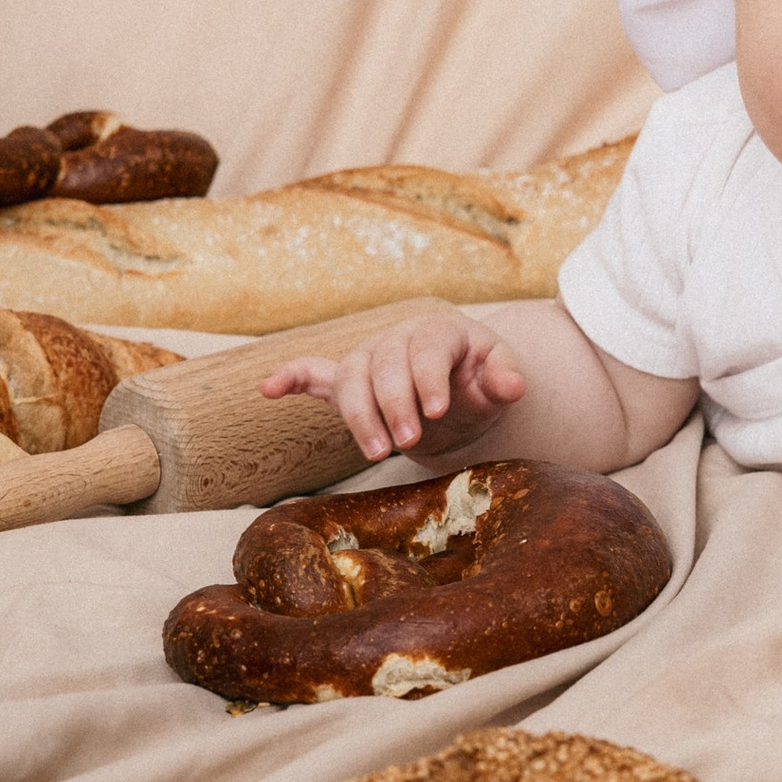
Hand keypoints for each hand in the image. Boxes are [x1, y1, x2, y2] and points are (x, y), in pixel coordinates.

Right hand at [259, 311, 526, 462]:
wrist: (458, 393)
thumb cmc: (479, 384)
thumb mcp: (499, 380)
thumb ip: (504, 380)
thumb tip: (513, 385)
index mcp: (438, 331)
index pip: (426, 348)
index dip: (428, 378)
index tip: (437, 409)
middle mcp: (397, 339)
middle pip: (384, 365)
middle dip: (393, 404)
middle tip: (408, 442)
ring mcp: (369, 358)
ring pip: (351, 378)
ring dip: (359, 414)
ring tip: (378, 451)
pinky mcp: (348, 380)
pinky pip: (314, 373)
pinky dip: (291, 378)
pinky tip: (268, 388)